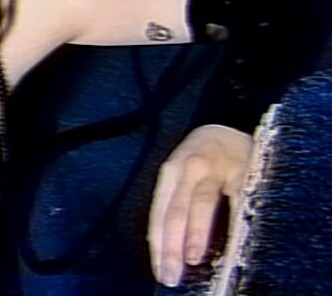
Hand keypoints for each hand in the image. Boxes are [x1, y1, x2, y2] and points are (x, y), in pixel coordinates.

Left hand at [148, 124, 252, 286]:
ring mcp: (216, 167)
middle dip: (172, 246)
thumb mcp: (182, 174)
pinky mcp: (243, 168)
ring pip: (202, 203)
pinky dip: (233, 222)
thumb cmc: (201, 159)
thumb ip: (175, 203)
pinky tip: (232, 243)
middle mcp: (189, 168)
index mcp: (170, 172)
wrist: (228, 127)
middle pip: (177, 210)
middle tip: (170, 274)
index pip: (160, 211)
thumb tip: (167, 246)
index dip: (159, 242)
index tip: (160, 269)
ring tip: (191, 259)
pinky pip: (237, 200)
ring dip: (195, 233)